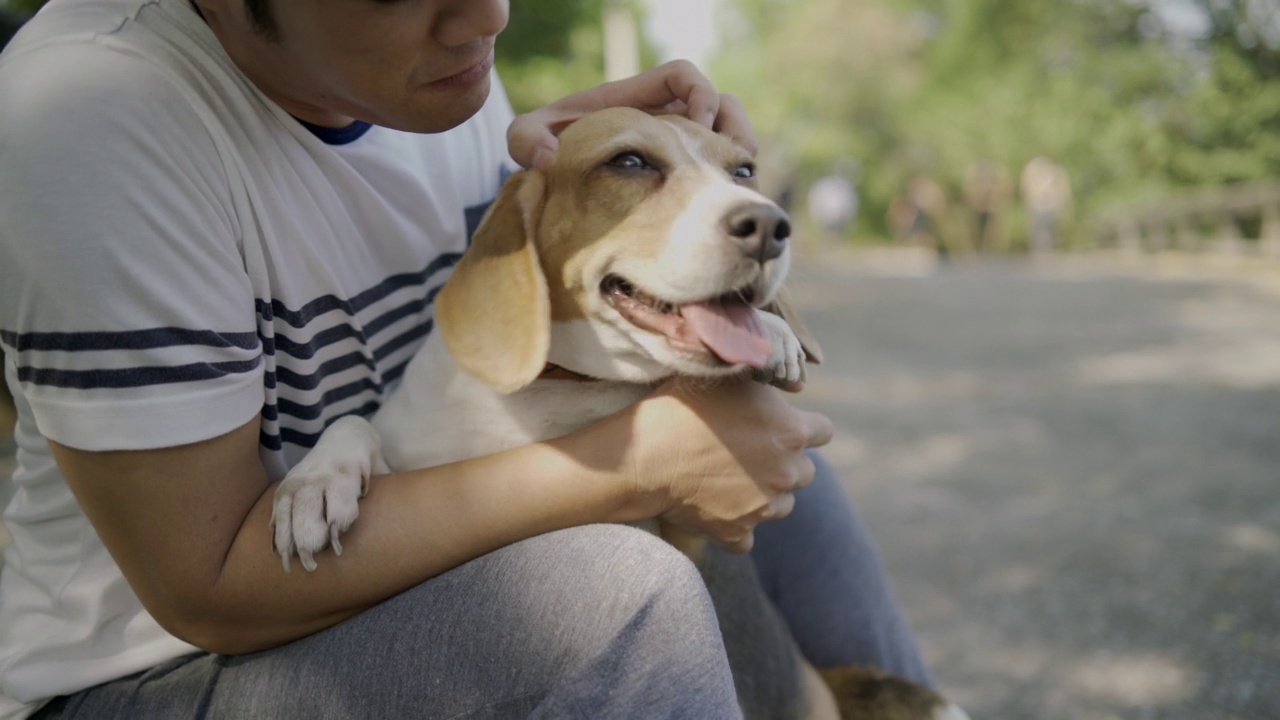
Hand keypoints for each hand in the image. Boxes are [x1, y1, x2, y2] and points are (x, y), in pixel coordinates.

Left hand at [507, 59, 757, 169]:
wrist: (555, 177)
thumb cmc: (545, 148)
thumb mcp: (527, 138)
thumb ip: (525, 138)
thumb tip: (547, 157)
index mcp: (637, 98)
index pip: (682, 75)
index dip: (698, 91)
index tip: (697, 123)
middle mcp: (666, 116)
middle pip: (721, 103)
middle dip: (733, 127)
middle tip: (731, 161)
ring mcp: (680, 144)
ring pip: (730, 136)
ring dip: (739, 156)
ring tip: (735, 188)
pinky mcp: (686, 172)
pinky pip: (722, 170)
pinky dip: (729, 183)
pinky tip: (720, 210)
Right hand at [615, 378, 833, 552]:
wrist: (646, 454)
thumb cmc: (684, 407)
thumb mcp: (730, 378)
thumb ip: (766, 384)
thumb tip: (786, 387)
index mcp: (792, 431)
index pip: (824, 431)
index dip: (803, 425)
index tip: (780, 425)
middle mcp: (788, 472)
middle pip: (805, 471)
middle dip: (784, 462)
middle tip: (748, 452)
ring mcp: (764, 507)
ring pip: (782, 505)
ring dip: (766, 494)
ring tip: (730, 479)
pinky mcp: (738, 532)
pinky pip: (747, 535)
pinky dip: (736, 526)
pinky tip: (715, 509)